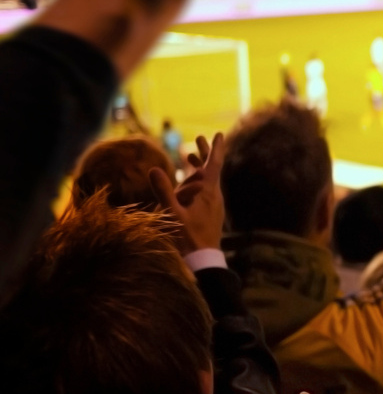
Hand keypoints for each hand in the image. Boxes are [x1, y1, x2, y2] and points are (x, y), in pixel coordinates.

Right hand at [151, 133, 225, 254]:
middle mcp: (214, 196)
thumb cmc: (188, 238)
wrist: (204, 259)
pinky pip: (205, 191)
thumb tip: (154, 169)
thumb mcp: (173, 213)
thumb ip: (164, 191)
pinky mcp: (210, 212)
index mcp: (208, 192)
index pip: (214, 164)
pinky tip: (187, 184)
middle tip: (200, 139)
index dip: (215, 148)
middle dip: (205, 153)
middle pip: (211, 169)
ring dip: (199, 168)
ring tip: (189, 157)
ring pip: (207, 180)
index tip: (218, 134)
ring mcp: (213, 204)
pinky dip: (196, 182)